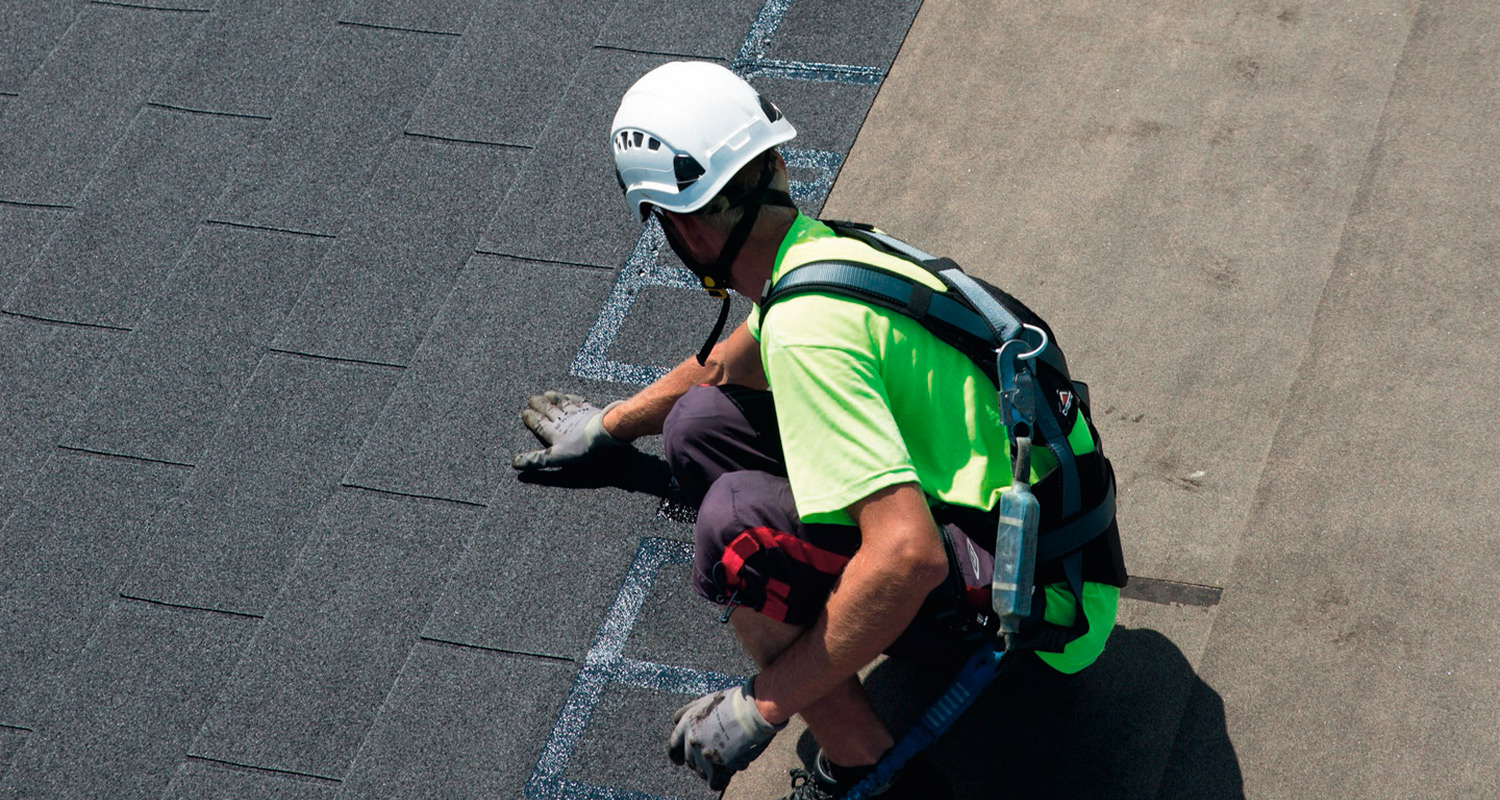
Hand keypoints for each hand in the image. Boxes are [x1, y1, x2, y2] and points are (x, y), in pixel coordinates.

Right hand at [512, 392, 629, 469]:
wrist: (604, 433)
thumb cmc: (581, 448)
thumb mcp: (556, 457)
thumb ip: (537, 459)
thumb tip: (515, 462)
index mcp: (554, 431)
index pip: (538, 423)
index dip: (531, 418)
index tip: (524, 412)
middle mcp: (563, 419)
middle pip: (548, 410)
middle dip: (539, 405)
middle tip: (531, 398)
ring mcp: (577, 413)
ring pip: (562, 403)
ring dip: (553, 398)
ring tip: (547, 393)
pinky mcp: (591, 410)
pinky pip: (579, 401)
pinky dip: (573, 398)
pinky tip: (571, 396)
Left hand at [667, 680, 784, 789]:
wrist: (752, 710)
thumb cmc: (732, 702)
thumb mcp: (705, 701)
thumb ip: (688, 711)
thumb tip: (675, 720)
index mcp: (686, 725)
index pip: (673, 747)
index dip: (677, 755)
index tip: (679, 761)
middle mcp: (692, 742)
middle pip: (691, 761)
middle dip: (701, 760)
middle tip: (715, 754)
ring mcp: (705, 755)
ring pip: (703, 772)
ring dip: (713, 768)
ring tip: (729, 756)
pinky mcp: (719, 767)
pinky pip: (715, 783)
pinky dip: (722, 779)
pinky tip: (730, 771)